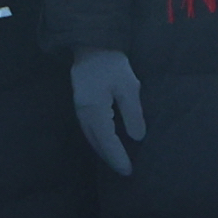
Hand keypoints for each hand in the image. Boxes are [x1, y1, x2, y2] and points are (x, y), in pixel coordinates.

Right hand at [72, 48, 147, 178]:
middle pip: (97, 143)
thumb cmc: (113, 65)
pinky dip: (98, 141)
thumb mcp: (129, 87)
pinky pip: (89, 130)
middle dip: (110, 159)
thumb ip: (133, 113)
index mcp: (95, 110)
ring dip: (104, 152)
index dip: (118, 157)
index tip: (128, 170)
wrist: (92, 46)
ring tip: (117, 161)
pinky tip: (106, 144)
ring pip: (91, 138)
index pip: (108, 141)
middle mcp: (84, 113)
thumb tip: (137, 138)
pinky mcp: (81, 105)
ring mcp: (79, 110)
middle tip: (125, 171)